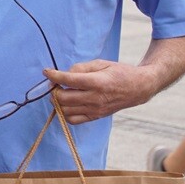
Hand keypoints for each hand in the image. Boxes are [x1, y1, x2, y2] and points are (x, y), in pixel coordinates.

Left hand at [44, 60, 158, 124]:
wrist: (137, 88)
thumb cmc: (119, 72)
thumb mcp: (101, 63)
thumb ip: (81, 68)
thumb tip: (64, 74)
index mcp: (97, 82)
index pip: (69, 80)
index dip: (54, 76)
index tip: (46, 71)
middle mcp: (95, 98)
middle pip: (63, 98)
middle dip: (53, 90)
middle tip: (55, 83)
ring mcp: (95, 110)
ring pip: (65, 110)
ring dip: (58, 101)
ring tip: (61, 92)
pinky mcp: (95, 117)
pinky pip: (73, 120)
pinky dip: (65, 112)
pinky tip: (68, 103)